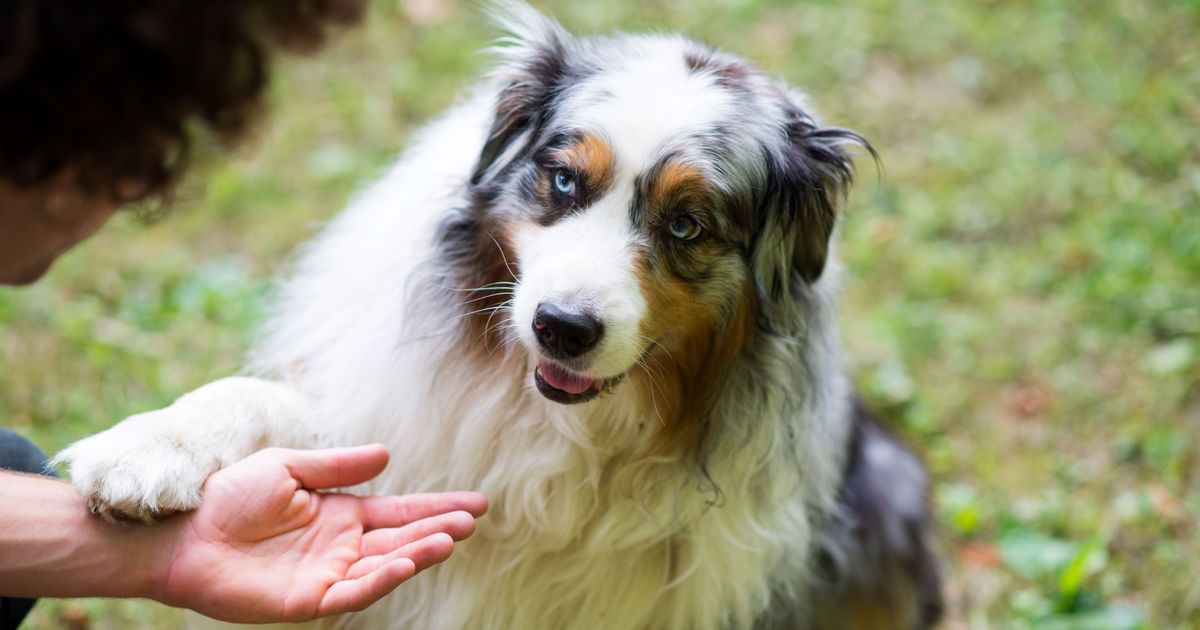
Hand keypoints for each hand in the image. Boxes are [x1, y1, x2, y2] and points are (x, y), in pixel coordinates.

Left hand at [149, 445, 486, 622]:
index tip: (476, 504)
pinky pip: (352, 593)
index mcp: (341, 515)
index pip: (400, 513)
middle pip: (400, 540)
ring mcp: (326, 575)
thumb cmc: (229, 496)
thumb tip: (387, 456)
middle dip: (436, 531)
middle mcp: (341, 547)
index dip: (436, 508)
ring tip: (448, 539)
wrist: (183, 530)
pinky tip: (404, 563)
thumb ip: (337, 467)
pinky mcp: (306, 600)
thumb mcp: (288, 468)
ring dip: (417, 555)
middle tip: (470, 522)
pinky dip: (381, 580)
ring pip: (384, 567)